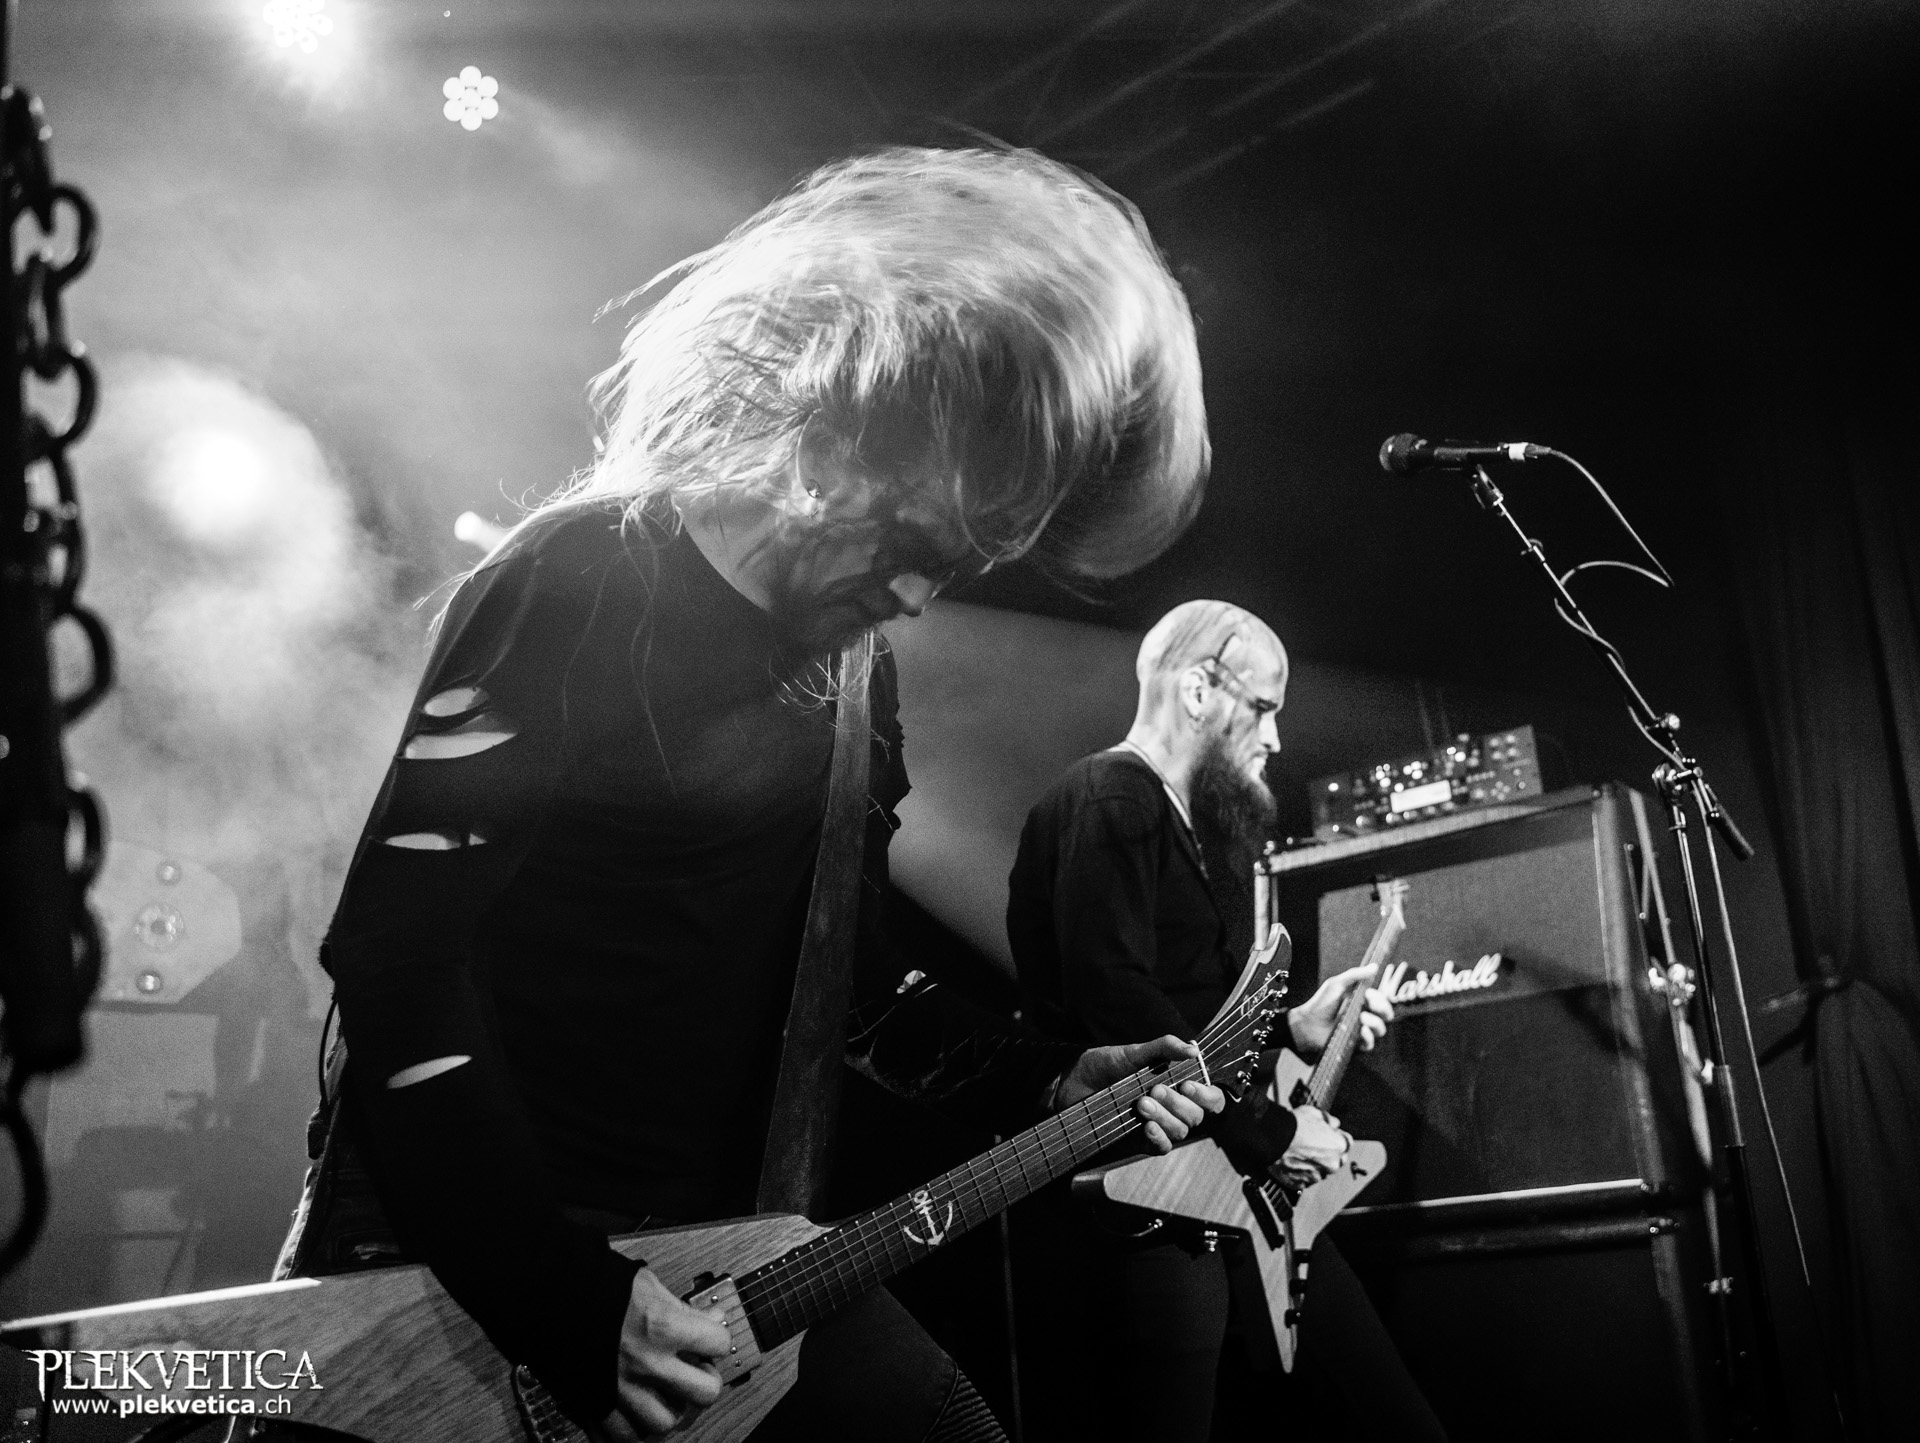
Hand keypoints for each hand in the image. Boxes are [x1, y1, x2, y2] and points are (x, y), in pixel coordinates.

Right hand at [593, 1267, 730, 1440]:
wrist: (547, 1297)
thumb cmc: (595, 1286)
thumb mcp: (647, 1286)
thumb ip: (684, 1308)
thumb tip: (713, 1319)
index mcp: (662, 1326)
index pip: (719, 1343)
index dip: (716, 1338)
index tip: (708, 1338)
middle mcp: (646, 1363)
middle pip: (704, 1392)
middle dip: (705, 1380)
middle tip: (695, 1370)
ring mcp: (622, 1389)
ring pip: (666, 1422)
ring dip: (670, 1407)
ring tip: (664, 1390)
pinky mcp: (596, 1404)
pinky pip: (623, 1436)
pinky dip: (632, 1427)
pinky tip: (634, 1408)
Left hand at [1053, 1034, 1224, 1151]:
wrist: (1072, 1083)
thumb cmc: (1103, 1065)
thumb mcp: (1133, 1052)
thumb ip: (1164, 1048)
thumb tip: (1193, 1050)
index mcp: (1177, 1084)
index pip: (1210, 1098)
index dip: (1207, 1096)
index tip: (1189, 1085)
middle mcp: (1172, 1107)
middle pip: (1195, 1116)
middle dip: (1178, 1103)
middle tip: (1155, 1089)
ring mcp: (1158, 1124)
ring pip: (1180, 1131)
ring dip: (1165, 1118)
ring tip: (1142, 1103)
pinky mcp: (1141, 1140)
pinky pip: (1162, 1147)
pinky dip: (1158, 1137)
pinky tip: (1146, 1126)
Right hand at [1279, 1103, 1350, 1179]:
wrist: (1270, 1137)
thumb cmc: (1292, 1125)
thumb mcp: (1314, 1113)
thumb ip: (1328, 1120)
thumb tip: (1333, 1124)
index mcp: (1338, 1146)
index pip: (1346, 1143)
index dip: (1336, 1137)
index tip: (1330, 1135)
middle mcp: (1330, 1165)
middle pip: (1335, 1160)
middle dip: (1328, 1153)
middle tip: (1313, 1144)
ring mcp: (1315, 1176)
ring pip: (1320, 1171)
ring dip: (1314, 1164)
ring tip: (1299, 1153)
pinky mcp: (1300, 1184)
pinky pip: (1304, 1180)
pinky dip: (1300, 1173)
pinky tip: (1293, 1161)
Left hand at [1287, 962, 1392, 1057]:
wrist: (1307, 1023)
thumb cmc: (1321, 1002)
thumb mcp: (1337, 984)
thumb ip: (1355, 975)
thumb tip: (1375, 966)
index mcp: (1363, 1001)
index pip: (1382, 1000)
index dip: (1380, 997)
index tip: (1369, 994)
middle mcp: (1365, 1015)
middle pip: (1386, 1015)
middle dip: (1383, 1008)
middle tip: (1370, 1004)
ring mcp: (1361, 1030)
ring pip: (1380, 1030)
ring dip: (1375, 1023)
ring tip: (1361, 1017)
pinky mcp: (1355, 1043)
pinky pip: (1370, 1044)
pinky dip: (1369, 1038)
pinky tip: (1362, 1031)